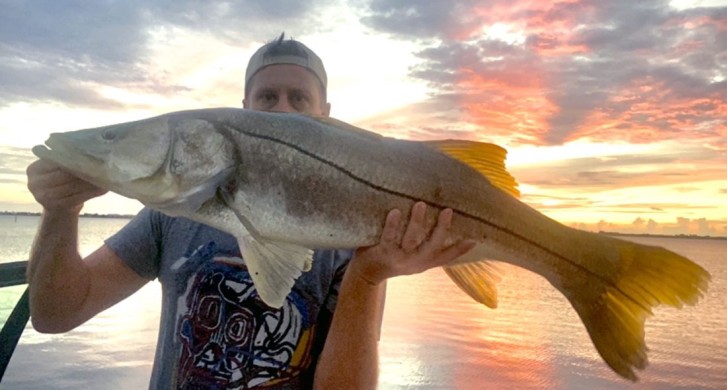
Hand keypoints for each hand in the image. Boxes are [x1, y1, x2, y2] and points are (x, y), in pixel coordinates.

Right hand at [27, 160, 106, 214]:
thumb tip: (91, 151)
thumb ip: (65, 160)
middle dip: (83, 168)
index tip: (90, 154)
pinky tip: (103, 188)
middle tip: (101, 164)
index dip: (72, 157)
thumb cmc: (60, 181)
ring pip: (72, 186)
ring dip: (90, 181)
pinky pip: (78, 198)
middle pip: (63, 174)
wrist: (58, 207)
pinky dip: (92, 192)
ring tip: (105, 175)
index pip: (54, 160)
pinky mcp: (55, 207)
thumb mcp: (56, 169)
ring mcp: (43, 197)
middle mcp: (34, 184)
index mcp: (33, 169)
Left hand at [351, 202, 475, 284]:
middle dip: (441, 229)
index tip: (474, 239)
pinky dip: (392, 224)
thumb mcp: (412, 258)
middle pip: (432, 246)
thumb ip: (425, 247)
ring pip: (411, 240)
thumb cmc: (392, 259)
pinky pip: (389, 238)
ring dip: (417, 222)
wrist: (366, 274)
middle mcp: (414, 262)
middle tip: (448, 211)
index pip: (446, 257)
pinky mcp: (383, 253)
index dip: (460, 250)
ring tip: (420, 204)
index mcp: (424, 263)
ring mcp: (399, 258)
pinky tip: (395, 211)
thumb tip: (442, 224)